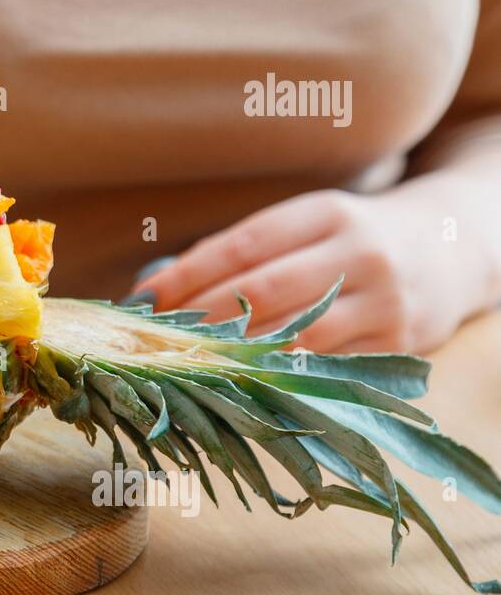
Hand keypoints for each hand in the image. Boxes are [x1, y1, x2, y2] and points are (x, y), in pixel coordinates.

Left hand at [132, 185, 488, 353]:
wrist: (450, 249)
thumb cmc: (349, 239)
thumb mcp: (306, 224)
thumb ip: (245, 250)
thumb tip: (162, 287)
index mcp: (326, 213)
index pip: (242, 246)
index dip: (187, 274)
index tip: (144, 297)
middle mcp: (358, 254)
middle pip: (261, 293)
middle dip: (200, 320)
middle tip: (154, 339)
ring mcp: (382, 302)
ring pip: (291, 337)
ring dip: (230, 355)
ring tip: (184, 364)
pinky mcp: (395, 345)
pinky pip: (323, 369)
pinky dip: (274, 377)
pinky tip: (236, 382)